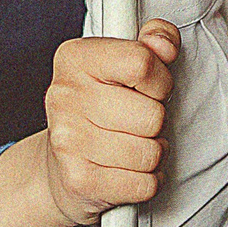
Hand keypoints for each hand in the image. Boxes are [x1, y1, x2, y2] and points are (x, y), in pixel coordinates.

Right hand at [40, 20, 178, 226]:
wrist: (63, 166)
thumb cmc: (103, 110)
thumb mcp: (124, 67)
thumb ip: (153, 43)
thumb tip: (163, 42)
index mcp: (75, 58)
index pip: (142, 62)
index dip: (159, 81)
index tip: (148, 89)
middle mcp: (64, 96)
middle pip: (153, 115)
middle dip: (155, 123)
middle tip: (135, 123)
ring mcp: (68, 140)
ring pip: (150, 153)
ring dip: (151, 154)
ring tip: (131, 146)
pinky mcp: (79, 180)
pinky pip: (143, 185)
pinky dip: (146, 182)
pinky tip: (127, 171)